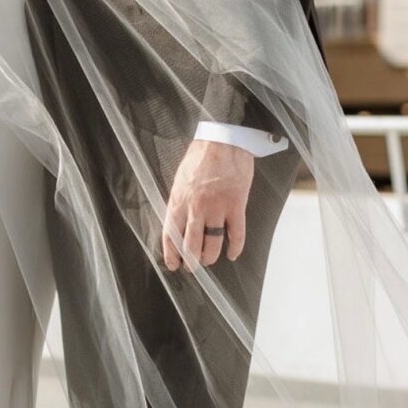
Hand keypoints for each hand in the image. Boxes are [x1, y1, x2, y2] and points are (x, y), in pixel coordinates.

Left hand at [161, 139, 253, 272]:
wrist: (223, 139)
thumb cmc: (200, 155)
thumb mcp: (181, 177)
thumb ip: (179, 199)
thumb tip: (176, 219)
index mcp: (179, 199)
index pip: (171, 234)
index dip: (172, 253)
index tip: (173, 264)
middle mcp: (196, 208)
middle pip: (191, 244)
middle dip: (191, 261)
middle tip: (192, 267)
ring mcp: (217, 208)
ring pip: (212, 244)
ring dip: (210, 257)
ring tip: (209, 261)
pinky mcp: (236, 205)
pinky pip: (236, 234)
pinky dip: (235, 247)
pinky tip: (233, 254)